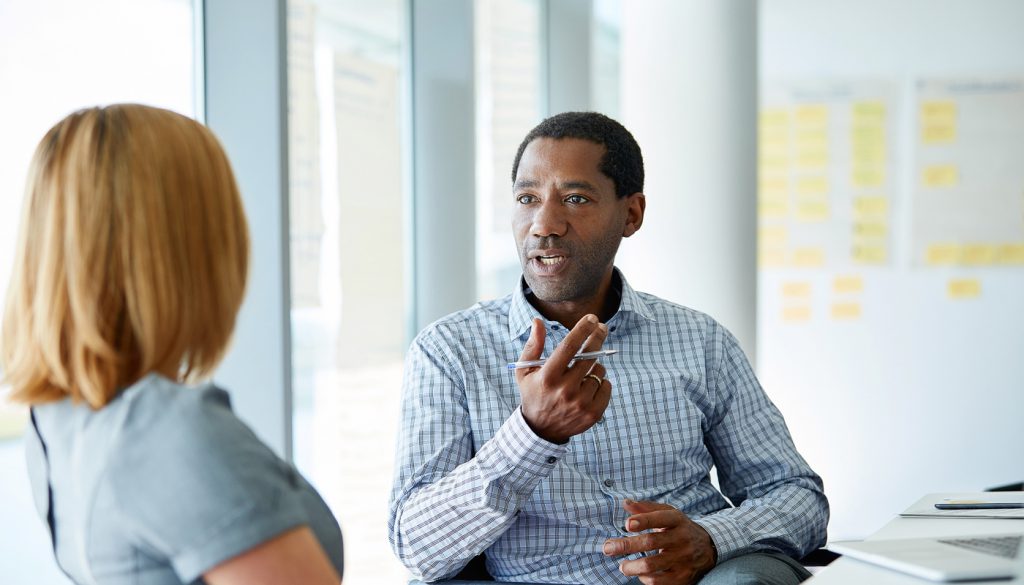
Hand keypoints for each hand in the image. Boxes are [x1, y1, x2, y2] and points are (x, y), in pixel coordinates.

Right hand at [516, 315, 610, 443]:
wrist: (540, 429)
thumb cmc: (533, 393)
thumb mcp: (525, 371)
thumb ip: (533, 345)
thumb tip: (538, 321)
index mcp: (548, 377)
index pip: (569, 346)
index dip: (582, 329)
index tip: (592, 318)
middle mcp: (565, 390)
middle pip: (589, 356)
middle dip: (597, 337)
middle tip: (601, 328)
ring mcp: (580, 403)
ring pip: (599, 371)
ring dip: (595, 365)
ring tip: (583, 371)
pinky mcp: (593, 413)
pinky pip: (606, 386)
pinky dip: (601, 381)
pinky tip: (590, 384)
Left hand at [602, 500, 716, 584]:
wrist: (709, 548)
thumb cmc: (680, 528)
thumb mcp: (668, 513)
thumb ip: (647, 509)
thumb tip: (625, 503)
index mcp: (677, 520)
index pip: (659, 518)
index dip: (643, 521)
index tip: (627, 524)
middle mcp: (682, 539)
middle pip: (651, 542)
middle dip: (626, 545)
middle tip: (607, 548)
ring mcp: (683, 559)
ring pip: (652, 565)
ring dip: (632, 566)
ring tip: (622, 566)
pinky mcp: (682, 577)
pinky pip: (658, 581)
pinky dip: (644, 578)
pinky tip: (639, 574)